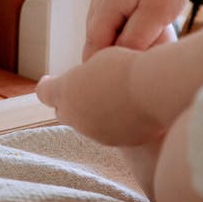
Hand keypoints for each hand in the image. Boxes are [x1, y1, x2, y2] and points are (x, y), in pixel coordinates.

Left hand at [36, 46, 164, 145]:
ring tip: (112, 96)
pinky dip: (114, 123)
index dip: (48, 86)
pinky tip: (129, 109)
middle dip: (70, 101)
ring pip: (88, 124)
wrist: (156, 90)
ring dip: (94, 112)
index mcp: (66, 91)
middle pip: (63, 111)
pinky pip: (110, 132)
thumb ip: (86, 74)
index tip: (50, 81)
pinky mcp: (117, 142)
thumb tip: (85, 81)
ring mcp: (96, 133)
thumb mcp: (100, 59)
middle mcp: (76, 116)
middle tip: (82, 90)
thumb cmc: (128, 66)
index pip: (45, 92)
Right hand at [82, 0, 199, 58]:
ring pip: (106, 26)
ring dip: (123, 37)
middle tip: (143, 56)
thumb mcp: (155, 16)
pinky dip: (127, 24)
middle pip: (97, 36)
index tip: (118, 79)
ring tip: (153, 36)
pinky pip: (114, 14)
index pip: (93, 45)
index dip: (102, 64)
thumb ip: (134, 40)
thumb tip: (117, 58)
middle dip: (115, 50)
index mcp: (105, 4)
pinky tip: (149, 24)